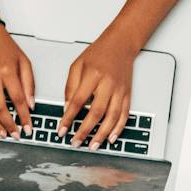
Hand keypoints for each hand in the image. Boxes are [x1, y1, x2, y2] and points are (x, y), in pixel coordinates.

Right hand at [0, 23, 32, 137]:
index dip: (24, 116)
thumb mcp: (23, 61)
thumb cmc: (4, 47)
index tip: (28, 127)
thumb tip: (30, 105)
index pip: (18, 99)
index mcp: (7, 71)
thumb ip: (29, 84)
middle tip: (15, 134)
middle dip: (8, 124)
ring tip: (2, 133)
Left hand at [63, 32, 136, 147]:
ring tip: (93, 145)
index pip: (78, 101)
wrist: (121, 44)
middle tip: (76, 142)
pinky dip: (119, 128)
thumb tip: (66, 109)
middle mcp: (108, 84)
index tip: (62, 130)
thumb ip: (70, 88)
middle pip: (96, 112)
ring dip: (103, 134)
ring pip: (112, 116)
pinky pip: (125, 114)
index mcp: (93, 75)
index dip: (69, 118)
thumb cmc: (98, 54)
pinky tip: (112, 138)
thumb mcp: (77, 66)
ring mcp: (120, 90)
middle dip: (85, 130)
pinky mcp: (128, 94)